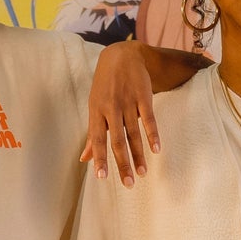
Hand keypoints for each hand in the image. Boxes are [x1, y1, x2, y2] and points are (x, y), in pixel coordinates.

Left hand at [83, 40, 159, 186]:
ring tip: (142, 173)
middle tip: (128, 184)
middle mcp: (111, 108)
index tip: (102, 177)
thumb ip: (93, 136)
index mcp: (96, 112)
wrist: (122, 55)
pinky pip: (148, 119)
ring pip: (133, 133)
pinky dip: (153, 134)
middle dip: (122, 163)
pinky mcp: (143, 96)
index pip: (98, 139)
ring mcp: (127, 102)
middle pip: (117, 141)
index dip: (100, 158)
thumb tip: (84, 159)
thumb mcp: (95, 107)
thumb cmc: (105, 86)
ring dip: (138, 154)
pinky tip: (156, 150)